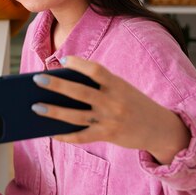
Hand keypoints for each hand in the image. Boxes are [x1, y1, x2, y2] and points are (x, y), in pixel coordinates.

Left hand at [32, 56, 189, 164]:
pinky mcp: (108, 135)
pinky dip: (65, 135)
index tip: (63, 59)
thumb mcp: (120, 88)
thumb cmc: (132, 102)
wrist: (160, 128)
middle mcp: (113, 102)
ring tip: (35, 107)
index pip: (97, 70)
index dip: (79, 64)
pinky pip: (82, 136)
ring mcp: (110, 120)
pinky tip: (51, 131)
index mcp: (117, 85)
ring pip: (76, 116)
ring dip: (54, 112)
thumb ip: (97, 86)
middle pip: (80, 92)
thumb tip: (62, 85)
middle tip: (37, 79)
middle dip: (57, 85)